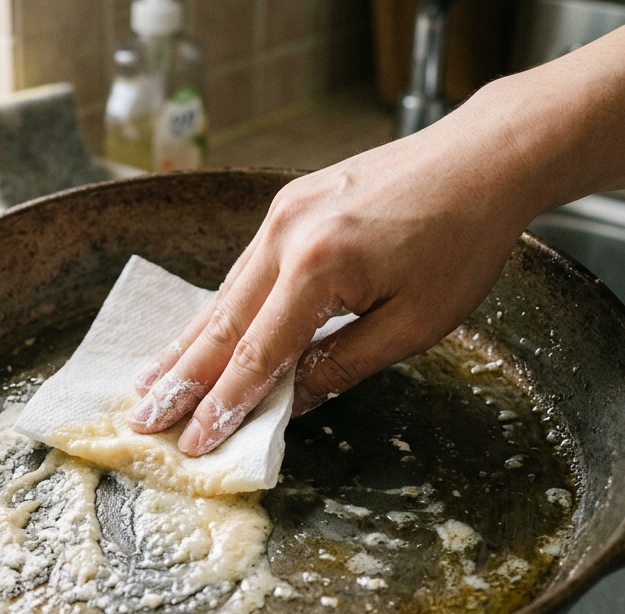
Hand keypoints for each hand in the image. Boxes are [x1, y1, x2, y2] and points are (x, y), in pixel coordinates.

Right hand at [125, 99, 543, 455]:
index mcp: (320, 267)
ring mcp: (283, 213)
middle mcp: (287, 235)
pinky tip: (198, 332)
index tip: (193, 443)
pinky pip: (244, 268)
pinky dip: (218, 307)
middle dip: (180, 379)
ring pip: (224, 293)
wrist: (483, 158)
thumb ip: (345, 363)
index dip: (223, 405)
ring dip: (186, 343)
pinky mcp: (291, 203)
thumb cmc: (463, 242)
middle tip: (142, 420)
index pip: (259, 353)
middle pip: (222, 323)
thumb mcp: (416, 323)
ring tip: (149, 382)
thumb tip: (291, 400)